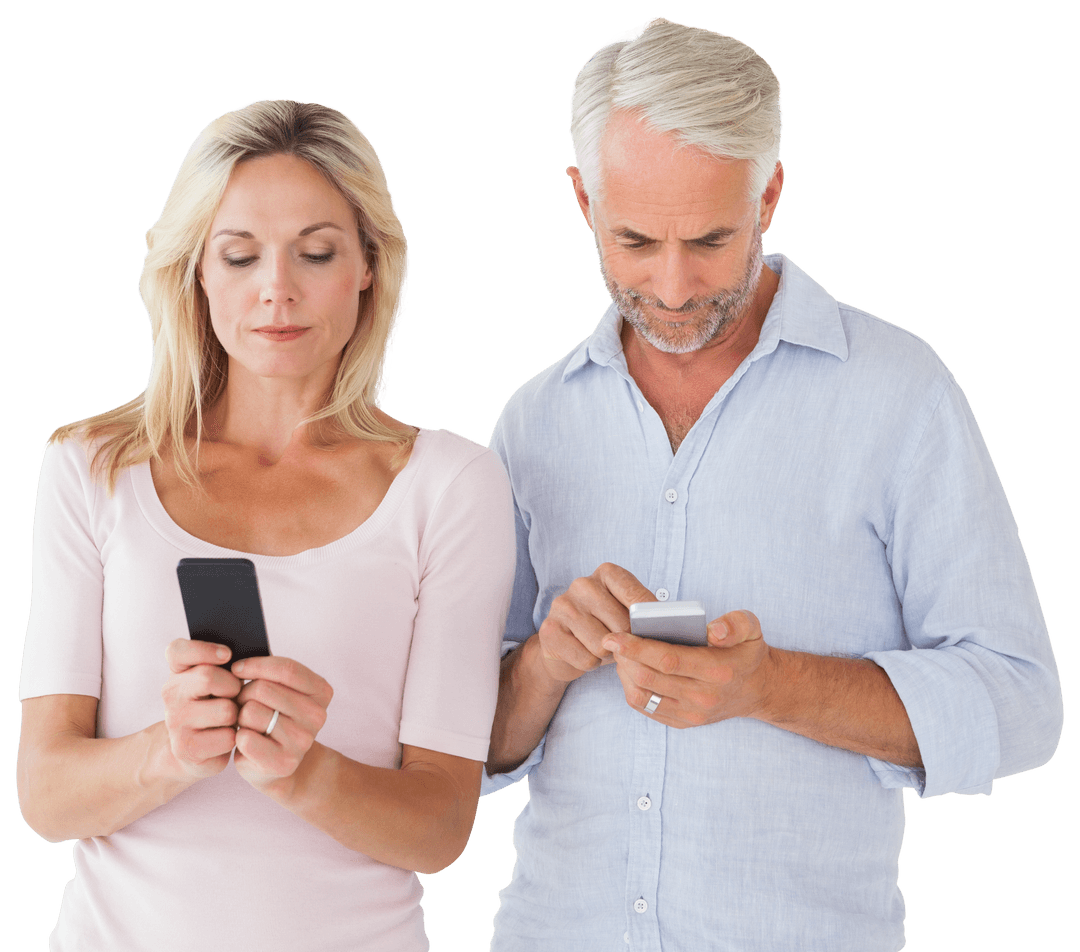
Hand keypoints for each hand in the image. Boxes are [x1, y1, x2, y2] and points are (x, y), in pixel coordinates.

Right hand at [162, 639, 241, 779]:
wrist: (197, 750)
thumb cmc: (218, 705)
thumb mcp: (220, 680)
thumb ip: (229, 665)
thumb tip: (254, 659)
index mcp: (178, 671)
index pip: (177, 650)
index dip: (204, 650)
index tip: (227, 655)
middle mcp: (171, 693)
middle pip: (208, 677)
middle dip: (233, 686)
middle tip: (235, 694)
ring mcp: (175, 721)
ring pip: (225, 710)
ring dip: (238, 714)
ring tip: (232, 718)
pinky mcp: (186, 748)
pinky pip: (228, 737)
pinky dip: (236, 737)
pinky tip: (229, 736)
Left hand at [230, 655, 333, 796]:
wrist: (278, 763)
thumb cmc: (274, 717)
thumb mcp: (282, 690)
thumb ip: (271, 673)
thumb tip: (238, 661)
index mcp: (322, 691)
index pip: (287, 669)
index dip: (256, 665)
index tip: (237, 668)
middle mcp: (317, 716)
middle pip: (264, 689)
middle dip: (244, 693)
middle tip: (243, 703)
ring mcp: (302, 741)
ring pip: (251, 712)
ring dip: (241, 716)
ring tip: (248, 723)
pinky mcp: (283, 762)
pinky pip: (245, 738)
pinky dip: (239, 737)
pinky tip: (247, 741)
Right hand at [536, 563, 655, 683]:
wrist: (564, 648)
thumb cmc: (605, 628)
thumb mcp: (627, 615)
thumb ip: (644, 615)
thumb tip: (659, 625)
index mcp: (606, 573)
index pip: (636, 595)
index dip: (649, 619)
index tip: (654, 631)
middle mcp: (582, 584)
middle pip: (622, 625)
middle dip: (626, 642)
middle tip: (618, 642)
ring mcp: (563, 606)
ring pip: (603, 645)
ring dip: (607, 655)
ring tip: (599, 648)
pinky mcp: (549, 630)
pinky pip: (586, 659)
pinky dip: (591, 665)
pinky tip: (584, 654)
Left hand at [602, 610, 771, 727]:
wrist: (757, 688)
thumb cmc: (746, 652)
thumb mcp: (751, 628)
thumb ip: (735, 624)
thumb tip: (713, 631)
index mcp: (717, 670)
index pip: (668, 660)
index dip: (637, 648)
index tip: (614, 636)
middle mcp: (703, 697)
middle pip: (649, 678)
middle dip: (624, 658)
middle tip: (612, 640)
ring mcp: (692, 714)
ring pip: (643, 696)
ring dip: (625, 674)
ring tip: (621, 655)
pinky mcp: (683, 722)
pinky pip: (647, 708)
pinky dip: (632, 689)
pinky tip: (630, 671)